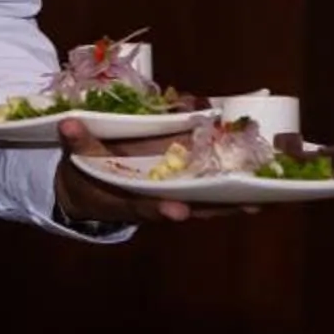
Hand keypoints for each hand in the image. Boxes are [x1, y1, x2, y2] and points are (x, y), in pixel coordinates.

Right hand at [52, 121, 260, 224]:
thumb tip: (67, 122)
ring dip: (233, 200)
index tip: (178, 211)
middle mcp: (154, 201)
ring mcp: (170, 196)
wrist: (87, 192)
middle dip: (218, 206)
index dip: (159, 209)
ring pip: (205, 202)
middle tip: (250, 203)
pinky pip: (208, 190)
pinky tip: (257, 184)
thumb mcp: (75, 160)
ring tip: (266, 198)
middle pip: (188, 208)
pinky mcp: (180, 188)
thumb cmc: (84, 176)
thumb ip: (76, 142)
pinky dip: (231, 188)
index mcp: (126, 199)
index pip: (144, 206)